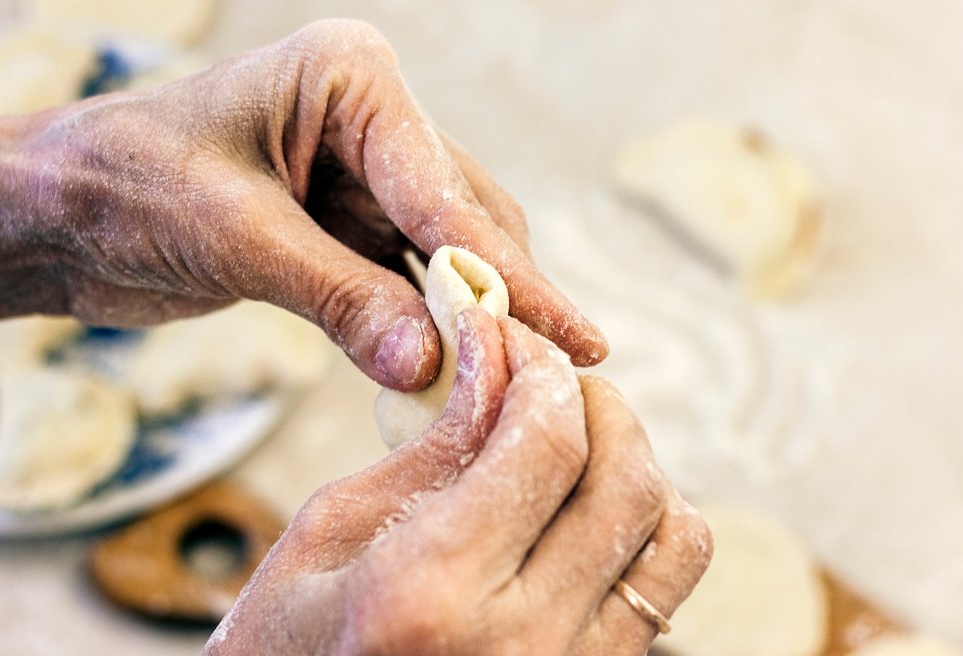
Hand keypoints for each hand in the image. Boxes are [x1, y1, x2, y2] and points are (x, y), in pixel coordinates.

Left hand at [19, 19, 605, 388]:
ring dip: (469, 317)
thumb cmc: (122, 187)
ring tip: (516, 384)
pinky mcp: (343, 223)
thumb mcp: (236, 240)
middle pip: (466, 217)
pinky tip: (452, 369)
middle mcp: (370, 116)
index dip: (508, 277)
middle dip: (500, 299)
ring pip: (446, 252)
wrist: (51, 210)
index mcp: (351, 79)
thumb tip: (430, 362)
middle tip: (552, 377)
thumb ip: (338, 298)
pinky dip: (424, 325)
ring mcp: (361, 171)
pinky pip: (405, 278)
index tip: (575, 337)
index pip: (446, 192)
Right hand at [205, 309, 711, 654]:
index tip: (510, 337)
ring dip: (634, 463)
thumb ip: (431, 447)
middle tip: (541, 379)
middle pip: (627, 480)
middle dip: (593, 401)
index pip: (547, 442)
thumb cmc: (286, 649)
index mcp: (431, 593)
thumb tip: (497, 359)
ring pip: (675, 536)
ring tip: (570, 444)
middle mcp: (522, 642)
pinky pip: (664, 590)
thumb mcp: (328, 532)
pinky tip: (580, 510)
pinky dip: (642, 528)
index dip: (539, 366)